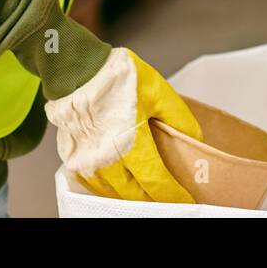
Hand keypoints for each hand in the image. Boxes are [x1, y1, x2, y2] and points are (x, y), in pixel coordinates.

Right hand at [45, 47, 201, 202]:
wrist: (76, 68)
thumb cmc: (117, 76)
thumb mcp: (159, 92)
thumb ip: (179, 118)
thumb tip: (195, 139)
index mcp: (132, 143)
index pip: (157, 182)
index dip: (173, 194)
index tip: (185, 199)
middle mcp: (108, 158)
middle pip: (134, 194)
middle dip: (152, 199)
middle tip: (167, 198)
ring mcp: (87, 160)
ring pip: (111, 192)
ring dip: (129, 196)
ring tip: (144, 194)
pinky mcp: (72, 157)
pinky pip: (90, 183)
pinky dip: (106, 188)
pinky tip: (116, 184)